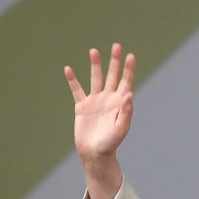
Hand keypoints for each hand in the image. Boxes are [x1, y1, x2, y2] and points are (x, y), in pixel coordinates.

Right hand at [64, 43, 135, 163]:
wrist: (94, 154)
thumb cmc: (111, 143)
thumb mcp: (121, 128)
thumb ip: (126, 112)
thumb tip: (130, 94)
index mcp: (120, 103)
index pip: (126, 82)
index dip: (129, 69)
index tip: (130, 55)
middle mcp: (109, 99)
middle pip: (112, 76)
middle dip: (114, 61)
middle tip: (116, 45)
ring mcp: (95, 102)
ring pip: (95, 79)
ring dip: (95, 65)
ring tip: (94, 51)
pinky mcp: (82, 106)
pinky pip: (77, 90)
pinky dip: (72, 80)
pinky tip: (68, 69)